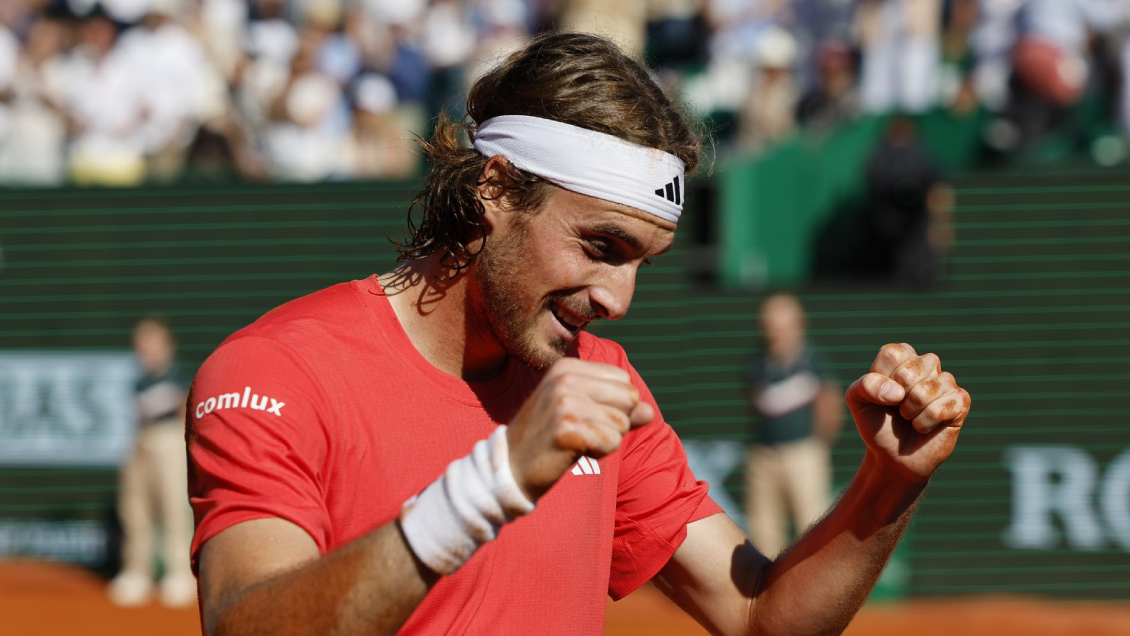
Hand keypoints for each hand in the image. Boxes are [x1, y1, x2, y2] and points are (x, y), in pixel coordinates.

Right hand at [507, 358, 654, 499]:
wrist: (511, 467)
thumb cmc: (550, 440)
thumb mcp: (583, 415)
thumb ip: (618, 410)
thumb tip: (649, 412)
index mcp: (568, 367)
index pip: (624, 382)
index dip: (614, 408)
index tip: (583, 418)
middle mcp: (565, 378)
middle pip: (629, 399)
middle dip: (615, 423)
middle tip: (582, 432)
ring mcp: (564, 401)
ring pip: (622, 423)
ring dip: (606, 440)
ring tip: (575, 441)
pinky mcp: (566, 428)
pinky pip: (612, 442)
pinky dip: (599, 453)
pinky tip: (573, 452)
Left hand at [846, 343, 970, 482]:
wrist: (893, 456)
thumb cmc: (877, 424)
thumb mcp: (857, 401)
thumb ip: (865, 386)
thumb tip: (897, 391)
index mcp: (903, 357)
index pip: (893, 354)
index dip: (882, 379)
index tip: (881, 394)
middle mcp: (927, 365)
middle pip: (909, 372)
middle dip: (896, 398)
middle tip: (897, 409)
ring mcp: (946, 382)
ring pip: (925, 391)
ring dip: (910, 413)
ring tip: (909, 418)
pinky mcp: (960, 402)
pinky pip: (940, 408)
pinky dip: (924, 423)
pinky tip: (923, 426)